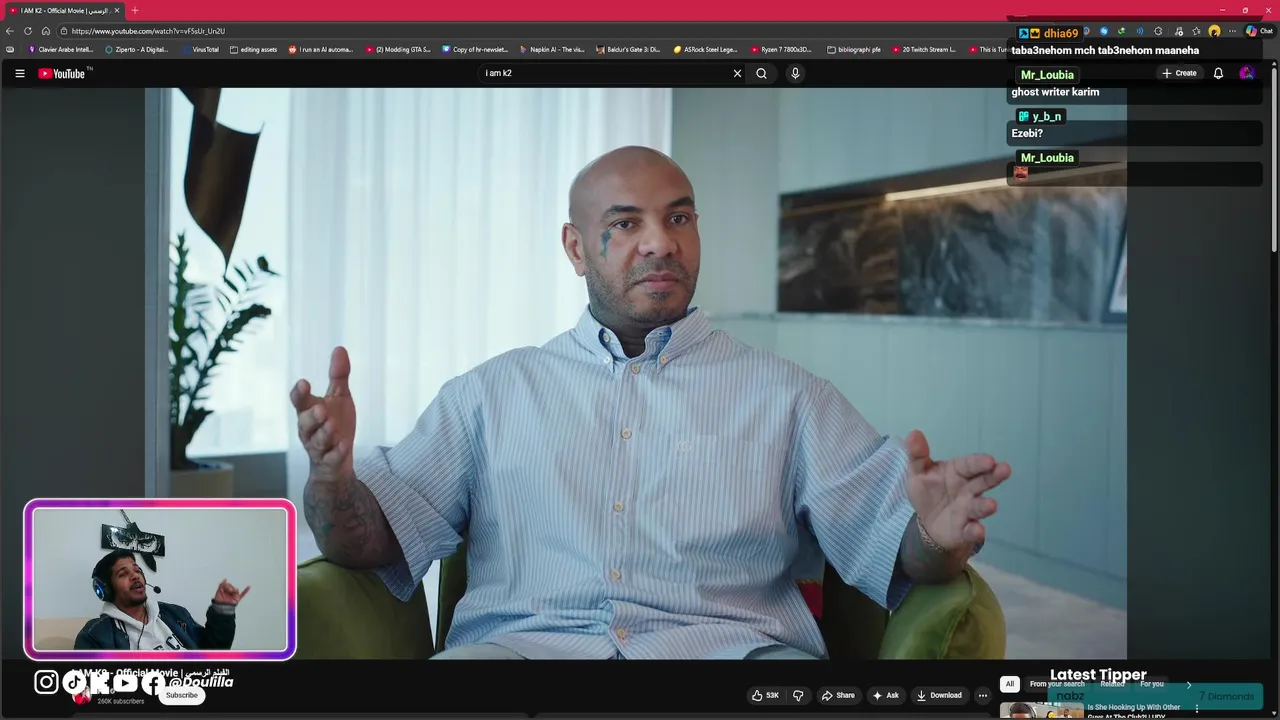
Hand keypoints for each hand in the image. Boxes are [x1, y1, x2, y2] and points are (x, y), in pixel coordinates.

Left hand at [213, 579, 249, 604]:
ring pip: (236, 590)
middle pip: (232, 587)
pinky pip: (243, 594)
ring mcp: (234, 595)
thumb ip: (221, 585)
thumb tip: (225, 579)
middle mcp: (229, 593)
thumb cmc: (219, 602)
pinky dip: (246, 591)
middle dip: (230, 587)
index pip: (227, 585)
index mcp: (225, 591)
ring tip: (232, 591)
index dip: (226, 585)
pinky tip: (249, 587)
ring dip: (234, 590)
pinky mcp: (237, 598)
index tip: (225, 588)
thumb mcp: (218, 592)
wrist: (221, 609)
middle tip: (229, 590)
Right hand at [291, 347, 357, 482]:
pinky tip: (342, 445)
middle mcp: (310, 430)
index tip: (304, 383)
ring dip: (324, 432)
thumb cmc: (335, 424)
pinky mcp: (330, 461)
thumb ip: (338, 375)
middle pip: (305, 423)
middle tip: (320, 408)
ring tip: (331, 423)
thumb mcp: (339, 397)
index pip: (299, 401)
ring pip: (317, 441)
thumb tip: (339, 348)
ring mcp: (319, 447)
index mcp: (309, 411)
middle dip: (312, 416)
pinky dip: (335, 452)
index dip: (299, 393)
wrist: (336, 460)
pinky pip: (331, 458)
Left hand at [904, 430, 1011, 550]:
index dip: (979, 462)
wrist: (928, 523)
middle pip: (982, 482)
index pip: (969, 465)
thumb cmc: (928, 491)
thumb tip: (914, 433)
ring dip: (985, 506)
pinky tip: (978, 531)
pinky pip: (971, 531)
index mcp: (958, 472)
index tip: (990, 460)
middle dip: (994, 476)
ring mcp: (968, 510)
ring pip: (979, 507)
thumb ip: (917, 455)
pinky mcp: (964, 530)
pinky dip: (975, 531)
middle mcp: (968, 490)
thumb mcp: (918, 472)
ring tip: (992, 505)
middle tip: (1005, 469)